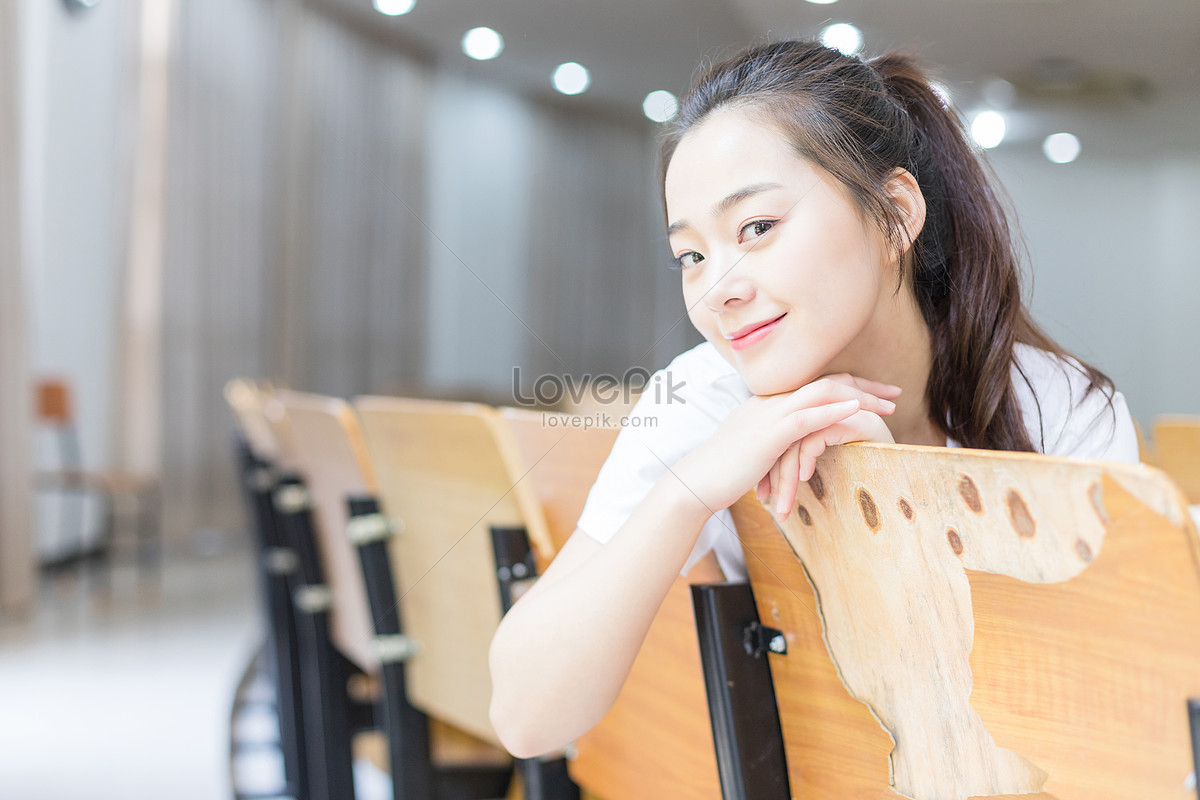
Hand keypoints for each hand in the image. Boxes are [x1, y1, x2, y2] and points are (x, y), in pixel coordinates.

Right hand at [671, 375, 898, 513]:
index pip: (817, 384)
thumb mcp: (754, 449)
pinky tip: (856, 410)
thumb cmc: (724, 472)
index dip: (850, 386)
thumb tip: (794, 449)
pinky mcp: (769, 434)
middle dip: (865, 386)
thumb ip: (775, 442)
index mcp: (770, 404)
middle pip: (827, 381)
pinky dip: (834, 410)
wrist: (697, 481)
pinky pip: (807, 416)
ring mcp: (770, 415)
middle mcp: (772, 401)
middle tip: (895, 394)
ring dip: (860, 396)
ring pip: (821, 392)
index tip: (877, 393)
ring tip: (888, 406)